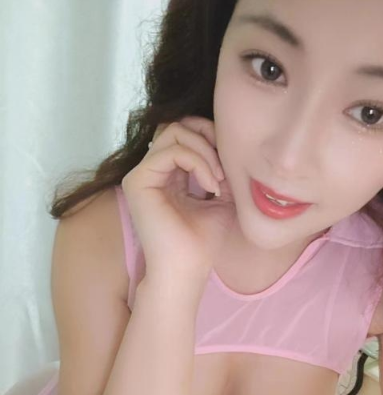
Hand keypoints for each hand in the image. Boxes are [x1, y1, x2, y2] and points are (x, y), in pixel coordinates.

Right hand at [121, 116, 235, 281]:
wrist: (187, 269)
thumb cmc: (203, 242)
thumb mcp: (221, 199)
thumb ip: (220, 170)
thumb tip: (229, 144)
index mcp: (169, 176)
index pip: (184, 135)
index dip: (209, 136)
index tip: (231, 159)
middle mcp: (152, 173)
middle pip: (177, 125)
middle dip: (207, 135)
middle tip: (225, 164)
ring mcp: (142, 175)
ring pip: (174, 131)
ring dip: (205, 150)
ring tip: (219, 179)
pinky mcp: (138, 181)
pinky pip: (172, 151)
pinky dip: (198, 162)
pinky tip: (211, 186)